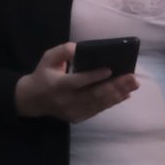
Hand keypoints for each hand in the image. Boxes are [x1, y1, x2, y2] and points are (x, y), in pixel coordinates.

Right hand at [14, 42, 139, 122]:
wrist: (31, 101)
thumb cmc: (43, 75)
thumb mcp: (47, 58)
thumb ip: (62, 51)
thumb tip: (78, 48)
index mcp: (57, 85)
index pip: (77, 81)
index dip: (94, 76)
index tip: (110, 70)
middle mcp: (66, 100)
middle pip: (93, 94)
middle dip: (115, 86)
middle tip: (132, 78)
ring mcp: (72, 111)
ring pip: (98, 103)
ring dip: (118, 94)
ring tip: (133, 85)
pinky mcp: (77, 117)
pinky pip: (97, 110)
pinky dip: (112, 102)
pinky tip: (125, 95)